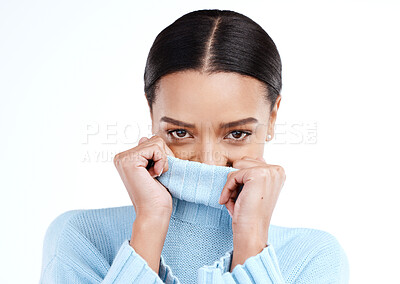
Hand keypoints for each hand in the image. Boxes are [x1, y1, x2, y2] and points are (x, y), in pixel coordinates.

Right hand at [113, 135, 175, 218]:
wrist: (153, 212)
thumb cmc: (156, 195)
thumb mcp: (154, 168)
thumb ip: (148, 153)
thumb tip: (144, 137)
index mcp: (125, 159)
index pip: (151, 142)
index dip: (162, 156)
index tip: (155, 174)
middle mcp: (121, 157)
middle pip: (154, 140)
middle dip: (163, 157)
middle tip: (156, 176)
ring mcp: (123, 158)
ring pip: (156, 142)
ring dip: (163, 161)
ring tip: (154, 176)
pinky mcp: (130, 160)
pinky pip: (156, 149)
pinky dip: (162, 162)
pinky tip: (154, 175)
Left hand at [218, 156, 285, 270]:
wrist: (252, 231)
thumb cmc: (250, 213)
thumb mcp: (255, 189)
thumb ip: (255, 171)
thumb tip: (251, 158)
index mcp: (278, 172)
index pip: (250, 162)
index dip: (242, 180)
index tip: (244, 197)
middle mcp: (277, 170)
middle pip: (242, 162)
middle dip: (237, 181)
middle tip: (240, 200)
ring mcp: (269, 171)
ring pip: (236, 168)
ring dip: (232, 186)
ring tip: (236, 201)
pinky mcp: (257, 174)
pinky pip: (232, 176)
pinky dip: (227, 190)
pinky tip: (228, 202)